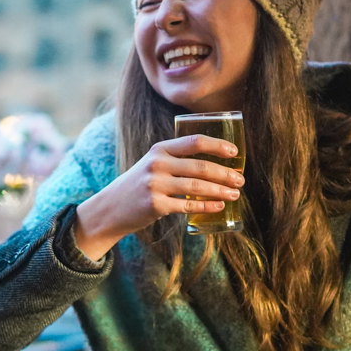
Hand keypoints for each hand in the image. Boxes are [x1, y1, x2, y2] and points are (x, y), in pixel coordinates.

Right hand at [74, 134, 244, 259]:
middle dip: (225, 173)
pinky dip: (206, 206)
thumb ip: (176, 160)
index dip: (218, 146)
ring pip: (197, 186)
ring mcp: (156, 185)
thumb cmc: (138, 185)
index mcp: (159, 150)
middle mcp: (157, 164)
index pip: (194, 142)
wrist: (111, 208)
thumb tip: (214, 164)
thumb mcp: (152, 165)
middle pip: (201, 166)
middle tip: (240, 180)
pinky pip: (188, 205)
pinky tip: (218, 207)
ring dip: (220, 191)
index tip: (235, 153)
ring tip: (234, 194)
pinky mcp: (156, 205)